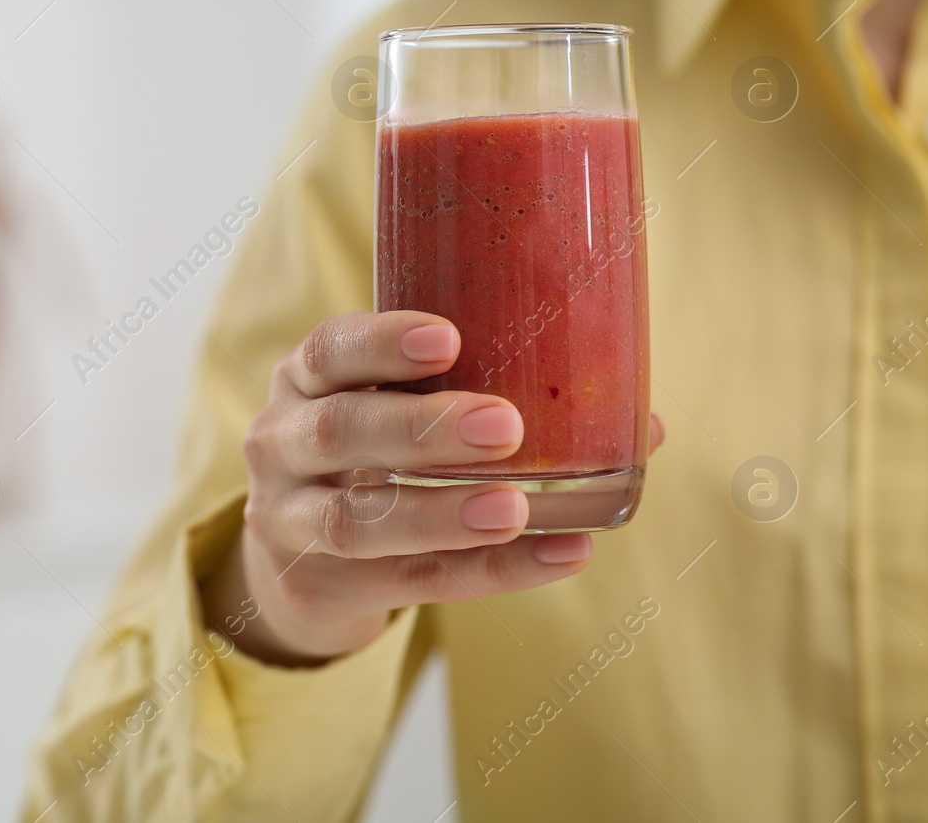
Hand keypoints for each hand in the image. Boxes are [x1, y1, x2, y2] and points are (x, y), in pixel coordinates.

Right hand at [201, 311, 663, 665]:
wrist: (297, 563)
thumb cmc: (371, 458)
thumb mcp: (395, 411)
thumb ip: (488, 397)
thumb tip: (646, 421)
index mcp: (303, 381)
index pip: (328, 351)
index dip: (382, 344)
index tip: (448, 340)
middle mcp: (281, 444)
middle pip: (339, 433)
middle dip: (421, 428)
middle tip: (503, 425)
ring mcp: (291, 520)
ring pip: (358, 520)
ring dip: (441, 513)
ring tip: (516, 508)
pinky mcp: (321, 586)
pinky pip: (409, 583)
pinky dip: (487, 574)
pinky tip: (558, 556)